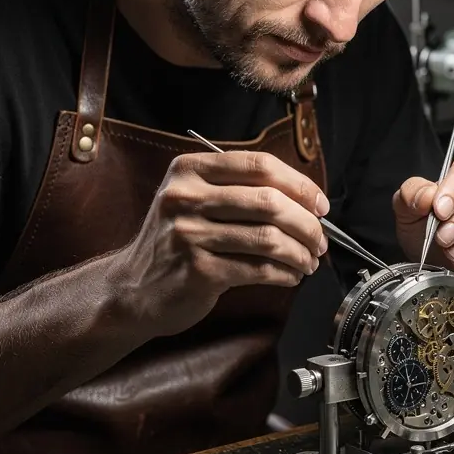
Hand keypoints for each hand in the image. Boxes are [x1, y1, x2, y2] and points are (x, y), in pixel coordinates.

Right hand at [108, 151, 327, 337]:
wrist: (133, 288)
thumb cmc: (177, 242)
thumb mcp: (195, 199)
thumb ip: (240, 190)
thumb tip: (307, 201)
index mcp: (189, 169)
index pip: (259, 165)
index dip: (299, 185)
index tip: (320, 205)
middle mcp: (185, 197)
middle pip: (269, 202)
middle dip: (307, 224)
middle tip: (320, 240)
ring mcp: (189, 234)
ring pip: (269, 238)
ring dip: (300, 252)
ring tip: (308, 261)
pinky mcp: (198, 271)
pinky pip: (258, 269)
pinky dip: (284, 274)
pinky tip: (290, 276)